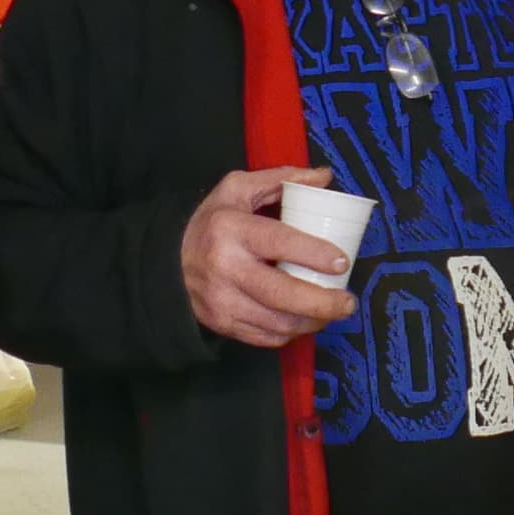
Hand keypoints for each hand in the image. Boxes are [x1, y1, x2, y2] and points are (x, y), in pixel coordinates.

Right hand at [181, 166, 359, 348]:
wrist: (165, 261)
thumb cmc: (211, 223)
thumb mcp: (237, 189)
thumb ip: (281, 179)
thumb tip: (324, 177)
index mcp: (231, 229)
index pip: (279, 242)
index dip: (314, 254)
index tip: (343, 262)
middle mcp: (225, 268)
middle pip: (281, 293)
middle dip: (322, 302)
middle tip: (348, 301)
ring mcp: (222, 301)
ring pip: (277, 322)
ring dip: (313, 321)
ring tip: (333, 312)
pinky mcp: (222, 325)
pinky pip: (265, 337)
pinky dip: (291, 332)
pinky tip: (305, 321)